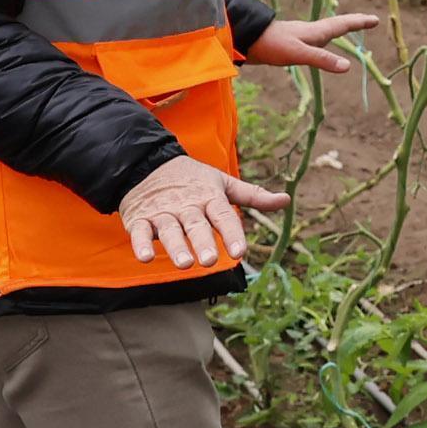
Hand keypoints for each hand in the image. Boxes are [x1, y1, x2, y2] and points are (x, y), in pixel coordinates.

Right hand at [120, 153, 288, 268]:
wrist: (147, 164)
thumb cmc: (193, 180)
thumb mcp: (224, 183)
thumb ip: (253, 195)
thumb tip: (286, 201)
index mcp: (210, 198)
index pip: (224, 216)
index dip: (232, 234)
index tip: (240, 253)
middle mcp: (187, 206)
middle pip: (196, 225)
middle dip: (203, 242)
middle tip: (209, 261)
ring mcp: (163, 213)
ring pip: (170, 230)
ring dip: (176, 246)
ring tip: (184, 263)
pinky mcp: (140, 219)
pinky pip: (139, 232)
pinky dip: (141, 244)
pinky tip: (145, 257)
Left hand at [245, 11, 380, 73]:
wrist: (245, 40)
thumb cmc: (272, 45)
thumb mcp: (299, 54)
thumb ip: (322, 60)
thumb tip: (348, 66)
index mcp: (315, 32)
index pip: (342, 24)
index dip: (359, 22)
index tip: (375, 19)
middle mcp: (310, 32)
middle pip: (336, 25)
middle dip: (353, 24)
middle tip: (368, 21)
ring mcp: (300, 37)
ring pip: (325, 32)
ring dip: (338, 31)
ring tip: (346, 32)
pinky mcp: (290, 44)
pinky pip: (314, 42)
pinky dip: (323, 42)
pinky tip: (316, 46)